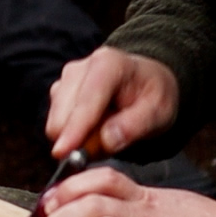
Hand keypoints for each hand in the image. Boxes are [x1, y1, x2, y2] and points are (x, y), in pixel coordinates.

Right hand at [45, 45, 178, 156]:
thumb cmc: (153, 95)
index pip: (86, 100)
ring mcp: (65, 80)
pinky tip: (95, 128)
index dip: (74, 128)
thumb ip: (135, 125)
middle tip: (109, 144)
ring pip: (56, 123)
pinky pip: (57, 125)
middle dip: (78, 138)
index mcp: (107, 64)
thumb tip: (107, 140)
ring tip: (106, 133)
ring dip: (77, 138)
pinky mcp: (58, 93)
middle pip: (62, 114)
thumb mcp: (159, 111)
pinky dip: (73, 135)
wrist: (145, 82)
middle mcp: (79, 68)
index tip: (63, 152)